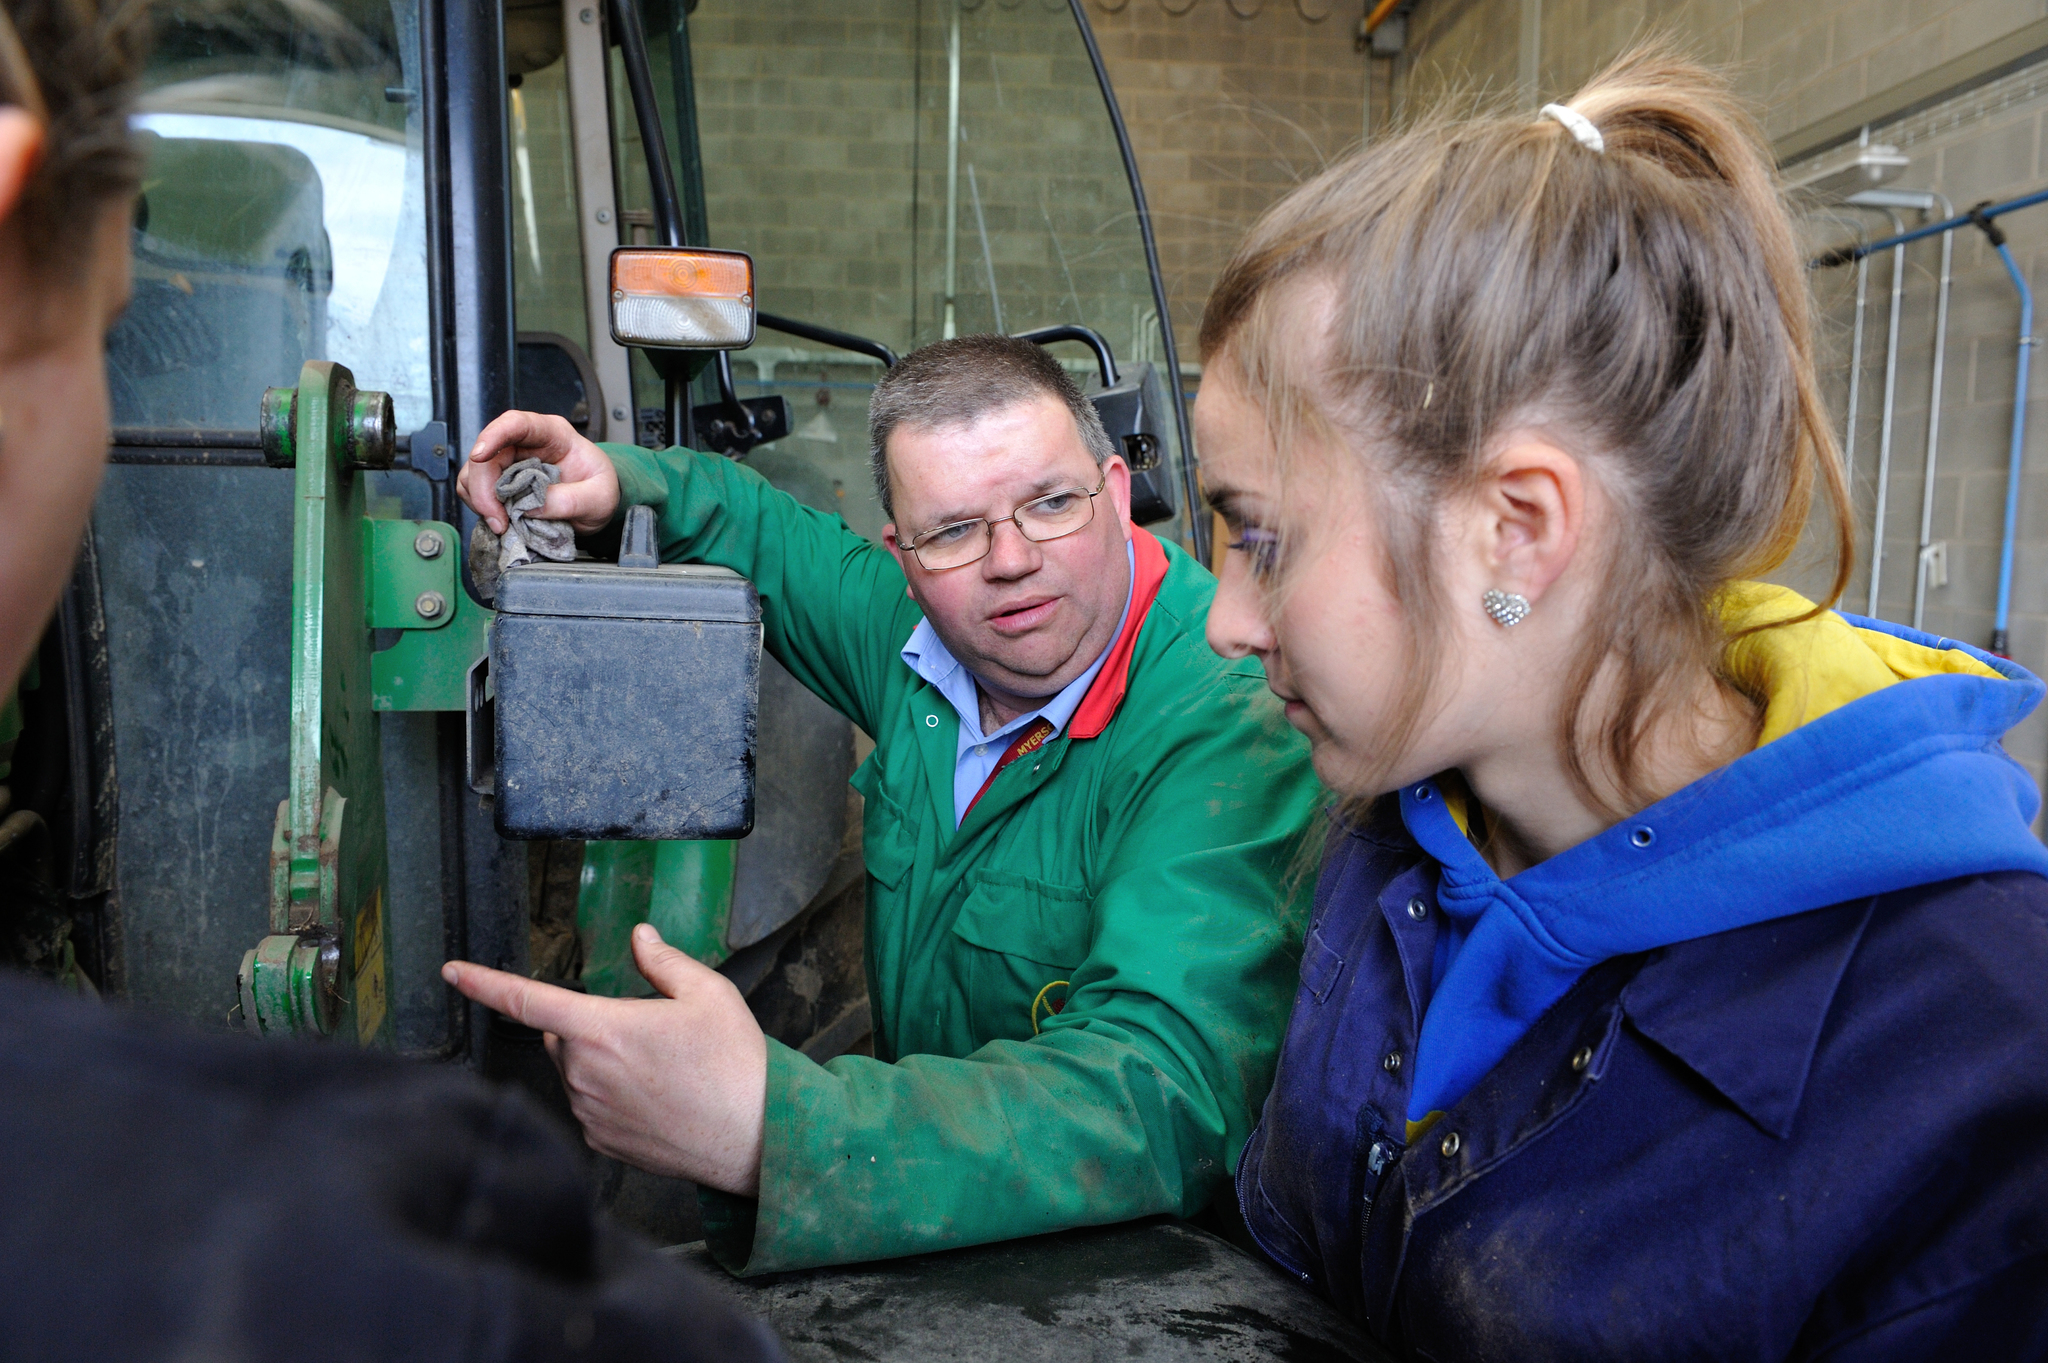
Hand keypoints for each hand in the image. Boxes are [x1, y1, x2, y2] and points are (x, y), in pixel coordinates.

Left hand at [441, 924, 766, 1194]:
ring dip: (596, 1062)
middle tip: (643, 1030)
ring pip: (572, 1072)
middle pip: (558, 1035)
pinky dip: (607, 1096)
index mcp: (604, 1029)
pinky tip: (653, 1099)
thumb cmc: (735, 1065)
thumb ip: (664, 961)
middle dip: (585, 1025)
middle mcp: (584, 1074)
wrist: (756, 1138)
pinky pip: (587, 1106)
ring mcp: (588, 1113)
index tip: (451, 971)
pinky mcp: (600, 1142)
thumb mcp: (709, 994)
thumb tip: (640, 937)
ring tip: (658, 1069)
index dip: (483, 983)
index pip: (527, 1000)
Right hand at [457, 410, 621, 534]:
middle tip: (498, 520)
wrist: (597, 503)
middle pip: (487, 454)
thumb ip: (571, 501)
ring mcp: (510, 462)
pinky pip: (475, 490)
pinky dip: (481, 507)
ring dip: (480, 500)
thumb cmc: (600, 489)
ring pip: (474, 472)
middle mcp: (526, 443)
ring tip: (503, 524)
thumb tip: (532, 506)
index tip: (479, 456)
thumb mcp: (599, 497)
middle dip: (484, 488)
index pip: (517, 423)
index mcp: (553, 434)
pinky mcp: (501, 482)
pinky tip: (501, 520)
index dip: (494, 435)